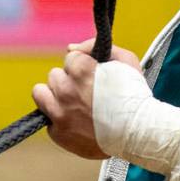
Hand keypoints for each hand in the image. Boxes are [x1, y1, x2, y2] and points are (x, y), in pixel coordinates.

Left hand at [32, 37, 141, 159]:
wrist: (139, 133)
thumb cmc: (135, 96)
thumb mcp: (126, 61)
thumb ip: (95, 46)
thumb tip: (70, 48)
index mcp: (81, 69)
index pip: (70, 58)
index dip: (83, 65)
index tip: (93, 75)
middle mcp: (66, 90)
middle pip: (54, 75)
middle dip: (68, 80)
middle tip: (84, 91)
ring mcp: (60, 112)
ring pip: (40, 93)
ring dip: (54, 95)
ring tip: (72, 103)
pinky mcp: (58, 132)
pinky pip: (47, 119)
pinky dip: (59, 119)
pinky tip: (76, 121)